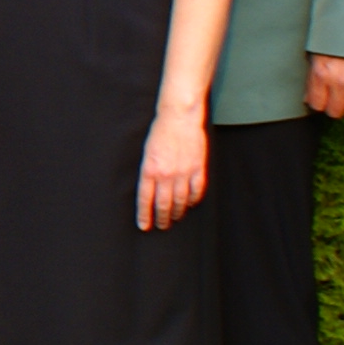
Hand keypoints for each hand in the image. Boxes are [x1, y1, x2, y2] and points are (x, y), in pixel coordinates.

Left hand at [139, 101, 208, 229]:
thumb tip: (149, 192)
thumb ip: (148, 173)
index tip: (144, 226)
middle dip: (162, 218)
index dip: (145, 215)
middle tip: (161, 226)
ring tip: (174, 218)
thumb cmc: (159, 133)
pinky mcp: (198, 168)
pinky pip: (197, 191)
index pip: (145, 199)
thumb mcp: (146, 153)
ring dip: (177, 212)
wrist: (179, 118)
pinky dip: (193, 200)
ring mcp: (184, 172)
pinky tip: (189, 204)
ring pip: (181, 201)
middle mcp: (167, 174)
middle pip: (164, 204)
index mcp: (150, 170)